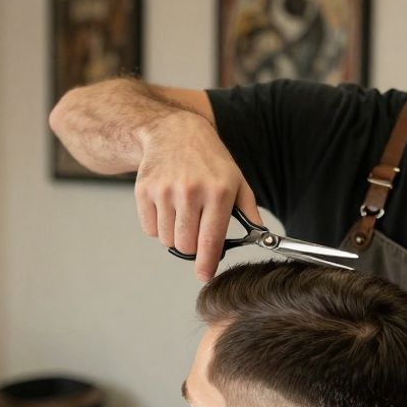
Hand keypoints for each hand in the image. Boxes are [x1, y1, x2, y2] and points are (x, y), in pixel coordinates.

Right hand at [134, 112, 261, 281]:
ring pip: (167, 240)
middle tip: (196, 232)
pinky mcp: (144, 191)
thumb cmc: (209, 158)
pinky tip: (167, 206)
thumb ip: (249, 210)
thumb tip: (261, 236)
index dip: (207, 263)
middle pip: (186, 246)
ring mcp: (165, 191)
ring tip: (182, 214)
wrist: (174, 131)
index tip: (204, 275)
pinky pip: (150, 229)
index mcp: (218, 191)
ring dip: (175, 236)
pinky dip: (158, 226)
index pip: (211, 240)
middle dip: (191, 247)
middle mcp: (191, 192)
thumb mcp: (236, 179)